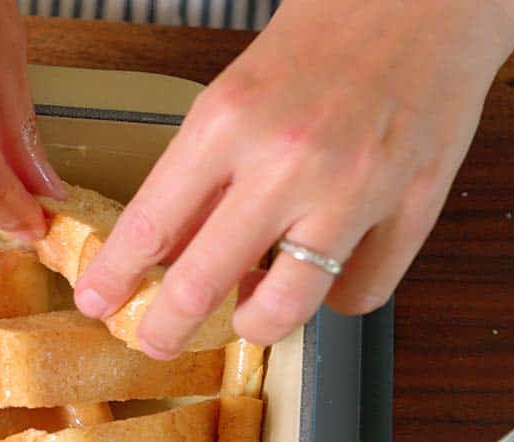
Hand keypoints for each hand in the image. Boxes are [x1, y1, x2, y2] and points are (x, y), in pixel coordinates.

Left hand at [72, 0, 513, 356]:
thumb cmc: (331, 27)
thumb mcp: (238, 87)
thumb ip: (205, 169)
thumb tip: (169, 247)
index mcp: (230, 118)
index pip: (151, 224)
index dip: (115, 276)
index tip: (98, 301)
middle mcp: (289, 161)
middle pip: (203, 283)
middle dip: (165, 327)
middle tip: (154, 339)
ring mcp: (356, 189)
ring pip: (285, 308)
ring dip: (253, 324)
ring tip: (246, 314)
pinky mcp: (415, 206)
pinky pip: (360, 294)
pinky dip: (335, 299)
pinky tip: (324, 274)